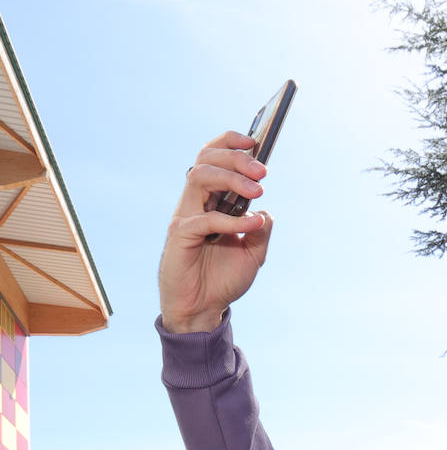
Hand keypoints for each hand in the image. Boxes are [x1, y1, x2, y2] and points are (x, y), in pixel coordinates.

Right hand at [158, 131, 274, 332]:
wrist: (203, 308)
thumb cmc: (223, 278)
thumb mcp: (254, 253)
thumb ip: (261, 230)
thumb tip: (264, 210)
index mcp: (211, 201)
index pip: (213, 158)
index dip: (230, 143)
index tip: (255, 141)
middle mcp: (196, 203)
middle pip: (206, 160)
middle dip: (236, 158)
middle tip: (262, 171)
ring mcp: (186, 216)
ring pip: (200, 177)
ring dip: (231, 178)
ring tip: (258, 191)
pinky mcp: (180, 235)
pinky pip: (204, 218)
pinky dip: (232, 219)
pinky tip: (251, 224)